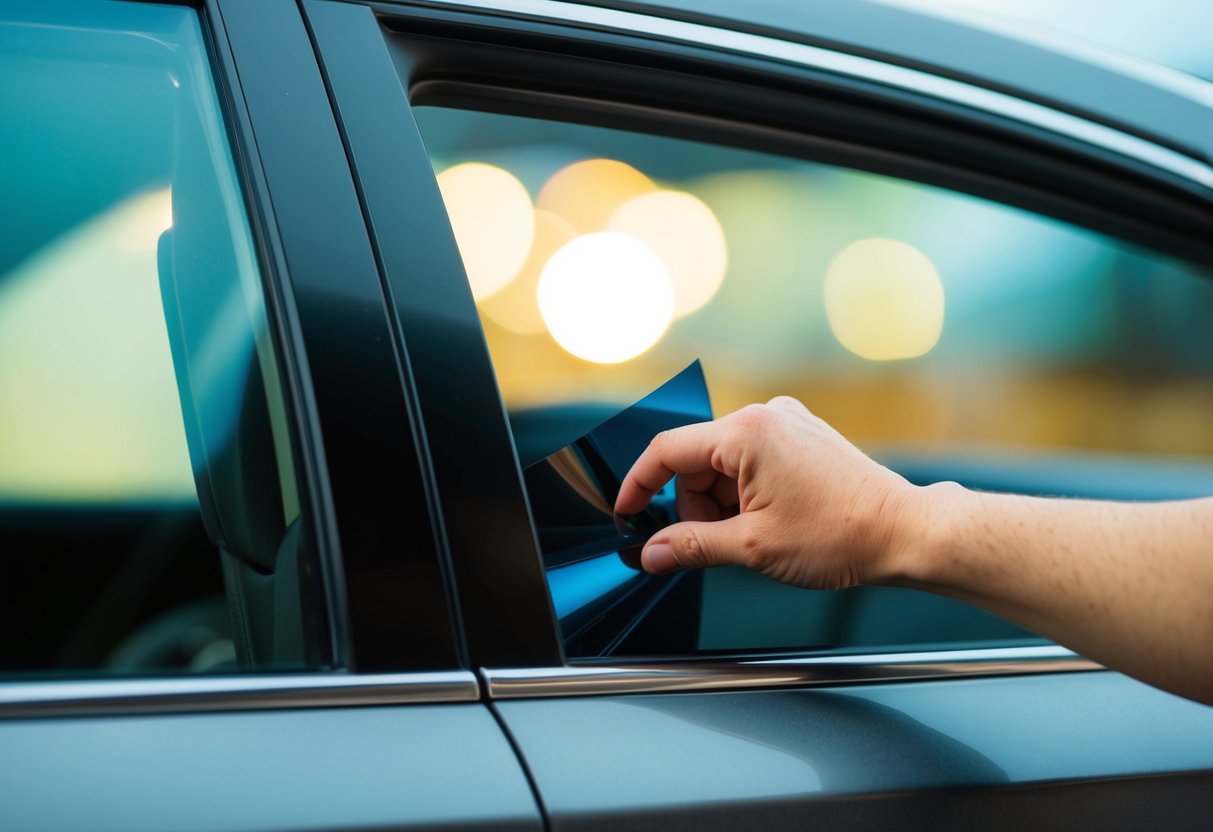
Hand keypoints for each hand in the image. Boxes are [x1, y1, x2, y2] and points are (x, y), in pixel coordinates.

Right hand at [614, 397, 919, 588]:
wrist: (904, 533)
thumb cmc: (841, 535)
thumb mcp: (753, 547)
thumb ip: (692, 546)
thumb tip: (651, 554)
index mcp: (748, 432)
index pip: (667, 451)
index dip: (639, 486)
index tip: (626, 515)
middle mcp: (765, 415)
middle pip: (696, 461)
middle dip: (694, 506)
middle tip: (717, 545)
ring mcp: (786, 423)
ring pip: (722, 464)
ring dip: (722, 503)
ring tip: (755, 537)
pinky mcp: (801, 436)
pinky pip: (750, 461)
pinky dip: (744, 493)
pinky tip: (768, 521)